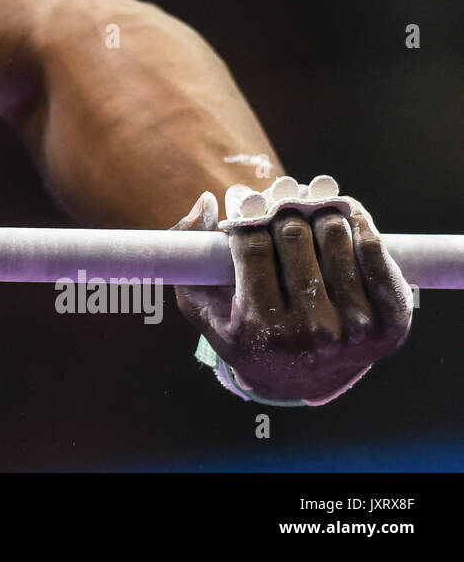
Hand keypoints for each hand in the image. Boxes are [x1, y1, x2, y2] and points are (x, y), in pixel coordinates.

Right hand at [174, 192, 412, 400]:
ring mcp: (355, 327)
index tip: (245, 205)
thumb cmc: (248, 333)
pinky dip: (358, 221)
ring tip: (307, 204)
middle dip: (280, 208)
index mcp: (262, 330)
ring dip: (318, 209)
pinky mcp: (391, 321)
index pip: (252, 246)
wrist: (306, 378)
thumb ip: (186, 256)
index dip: (246, 216)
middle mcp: (312, 332)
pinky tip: (343, 214)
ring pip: (334, 234)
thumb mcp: (204, 307)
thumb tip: (206, 202)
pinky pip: (373, 250)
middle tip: (276, 200)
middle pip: (293, 235)